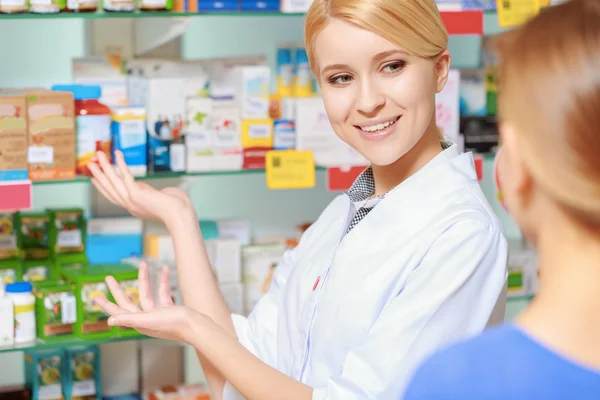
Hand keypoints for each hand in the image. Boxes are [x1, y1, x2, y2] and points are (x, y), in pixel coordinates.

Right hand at [88, 151, 193, 223]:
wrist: (181, 215)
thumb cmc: (177, 207)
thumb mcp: (160, 199)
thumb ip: (151, 193)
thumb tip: (150, 188)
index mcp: (135, 207)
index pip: (115, 197)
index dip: (103, 187)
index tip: (94, 179)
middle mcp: (130, 205)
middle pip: (110, 189)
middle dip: (98, 175)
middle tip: (89, 164)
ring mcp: (132, 201)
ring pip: (113, 181)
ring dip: (104, 167)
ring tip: (97, 155)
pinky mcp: (136, 194)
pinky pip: (126, 176)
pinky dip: (121, 164)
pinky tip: (117, 154)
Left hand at [93, 261, 211, 344]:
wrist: (196, 326)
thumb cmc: (174, 325)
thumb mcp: (149, 321)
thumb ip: (129, 320)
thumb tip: (109, 320)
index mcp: (138, 321)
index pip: (117, 311)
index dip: (106, 304)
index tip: (95, 297)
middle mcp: (145, 317)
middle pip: (128, 300)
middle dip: (119, 288)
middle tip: (109, 277)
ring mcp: (157, 313)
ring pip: (147, 293)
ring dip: (145, 278)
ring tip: (143, 264)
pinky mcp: (169, 309)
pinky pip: (163, 292)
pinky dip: (163, 282)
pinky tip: (165, 270)